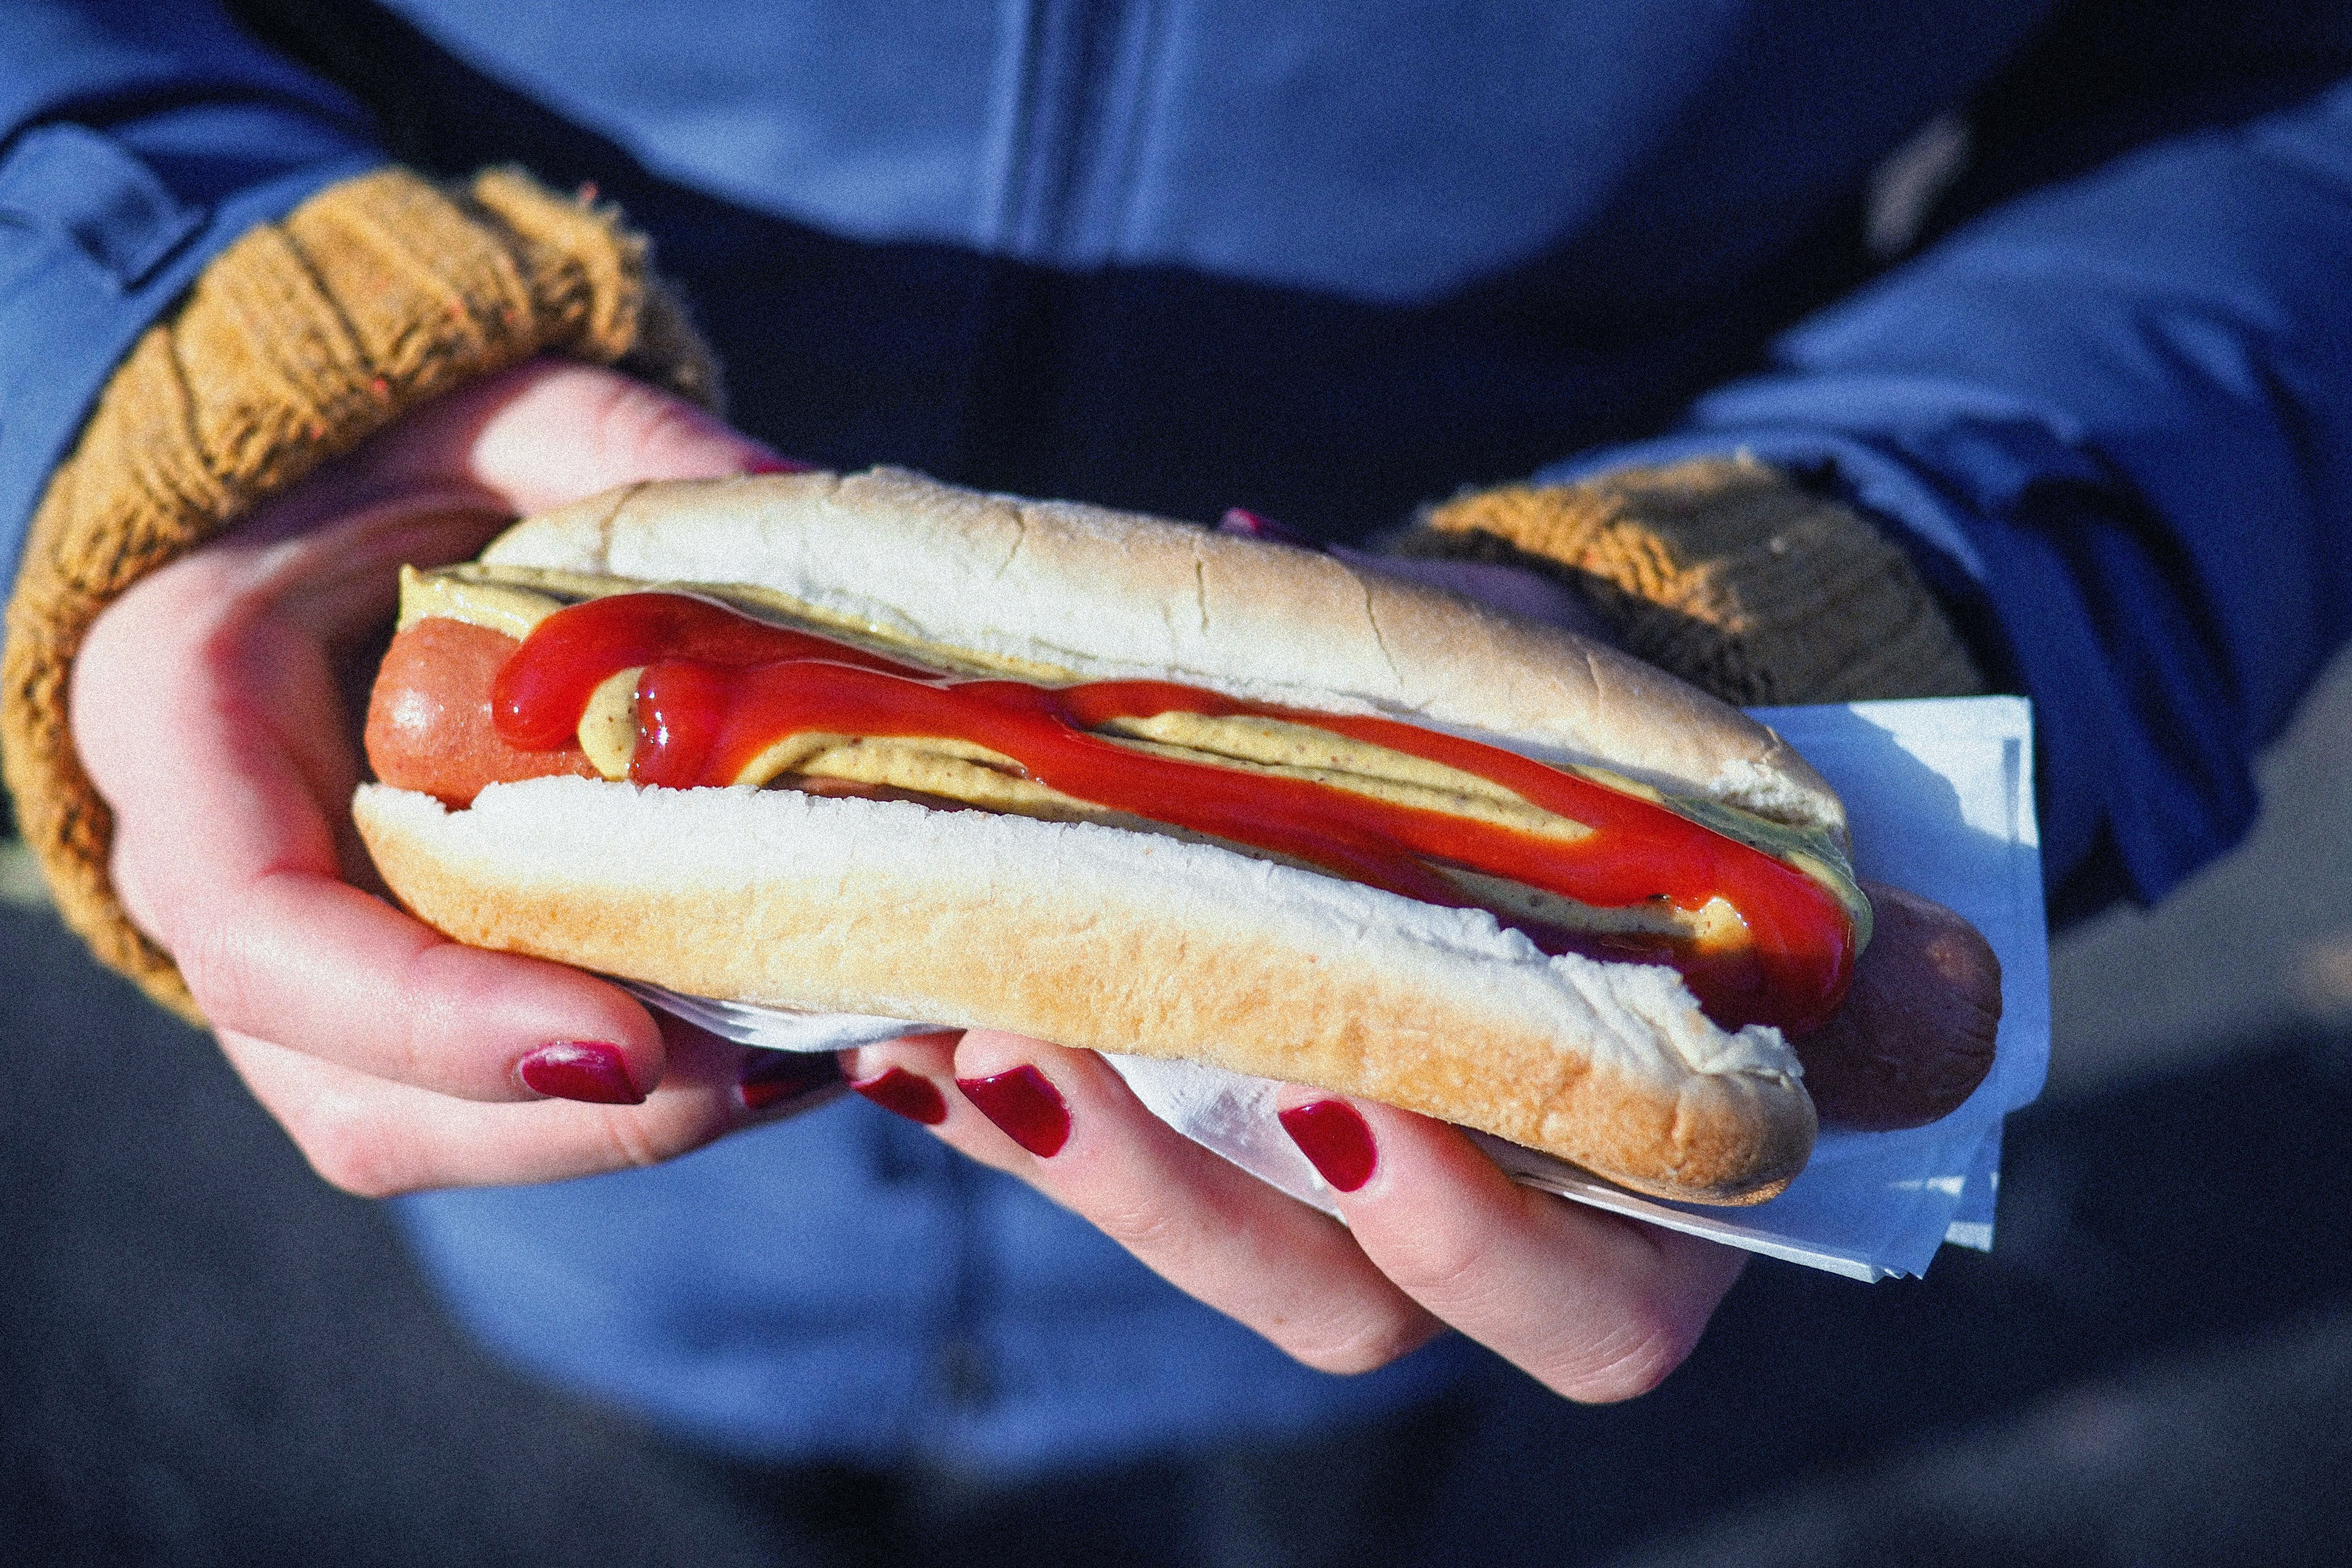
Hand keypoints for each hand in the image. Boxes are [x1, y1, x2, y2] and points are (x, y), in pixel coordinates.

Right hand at [71, 359, 832, 1193]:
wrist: (336, 503)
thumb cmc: (400, 445)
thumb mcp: (500, 408)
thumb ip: (624, 451)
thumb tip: (798, 511)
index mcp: (181, 716)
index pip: (261, 929)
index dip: (433, 1019)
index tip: (623, 1045)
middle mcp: (211, 874)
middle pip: (350, 1086)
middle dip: (564, 1116)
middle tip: (776, 1071)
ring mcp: (296, 961)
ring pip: (422, 1129)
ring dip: (615, 1133)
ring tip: (804, 1068)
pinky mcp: (389, 991)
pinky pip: (485, 1100)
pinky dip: (629, 1102)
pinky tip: (777, 1048)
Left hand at [842, 877, 1998, 1402]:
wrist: (1544, 715)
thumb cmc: (1645, 769)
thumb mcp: (1712, 798)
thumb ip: (1806, 917)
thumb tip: (1948, 993)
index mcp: (1629, 1191)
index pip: (1579, 1302)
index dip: (1479, 1237)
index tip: (1367, 1103)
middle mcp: (1461, 1221)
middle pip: (1332, 1302)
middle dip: (1188, 1196)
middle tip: (1057, 1047)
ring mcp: (1313, 1177)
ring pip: (1189, 1230)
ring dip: (1063, 1140)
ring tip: (949, 1010)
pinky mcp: (1196, 1114)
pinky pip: (1093, 1137)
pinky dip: (1002, 1080)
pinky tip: (911, 997)